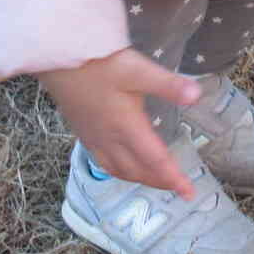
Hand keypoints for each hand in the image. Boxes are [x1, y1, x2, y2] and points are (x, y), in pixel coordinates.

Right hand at [38, 49, 201, 198]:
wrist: (56, 59)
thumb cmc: (97, 63)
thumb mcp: (137, 69)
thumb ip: (167, 84)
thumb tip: (197, 96)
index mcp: (127, 127)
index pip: (155, 161)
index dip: (174, 178)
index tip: (189, 193)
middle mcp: (110, 139)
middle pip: (137, 171)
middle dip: (159, 182)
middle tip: (177, 186)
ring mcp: (94, 138)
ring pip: (119, 170)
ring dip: (140, 179)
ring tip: (156, 180)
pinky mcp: (83, 132)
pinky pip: (104, 162)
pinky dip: (120, 171)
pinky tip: (124, 164)